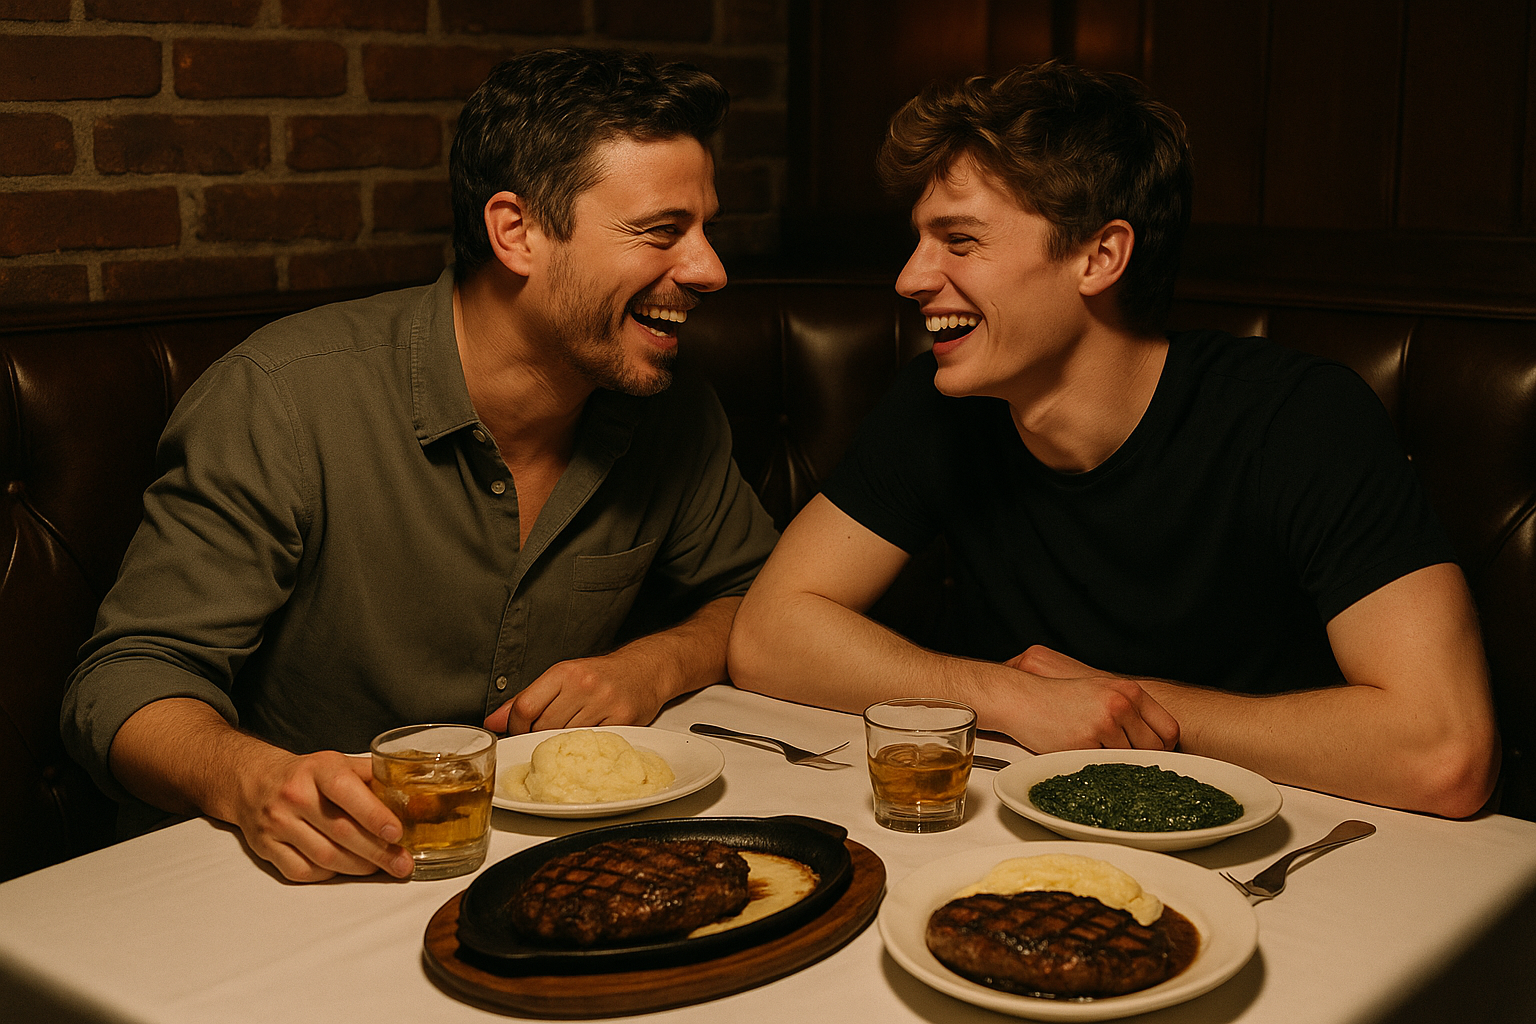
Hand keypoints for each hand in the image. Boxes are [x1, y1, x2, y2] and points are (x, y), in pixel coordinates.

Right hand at [227, 746, 413, 882]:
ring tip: (381, 867)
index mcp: (319, 769)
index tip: (397, 833)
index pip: (348, 792)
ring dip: (359, 867)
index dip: (374, 815)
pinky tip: (347, 868)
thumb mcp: (338, 763)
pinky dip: (331, 874)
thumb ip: (373, 776)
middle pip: (342, 832)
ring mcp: (277, 823)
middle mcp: (295, 795)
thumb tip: (414, 793)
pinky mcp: (267, 848)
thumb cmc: (307, 775)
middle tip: (402, 864)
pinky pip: (305, 871)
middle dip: (378, 852)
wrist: (255, 781)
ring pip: (326, 856)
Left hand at [483, 653, 666, 734]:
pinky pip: (592, 743)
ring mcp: (605, 703)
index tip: (520, 731)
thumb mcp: (562, 678)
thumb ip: (527, 699)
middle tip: (546, 735)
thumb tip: (493, 721)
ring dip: (561, 744)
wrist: (645, 670)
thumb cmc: (601, 675)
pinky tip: (586, 740)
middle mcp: (584, 685)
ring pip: (566, 738)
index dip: (516, 726)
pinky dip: (584, 747)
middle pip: (544, 726)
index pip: (526, 706)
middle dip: (538, 736)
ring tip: (568, 736)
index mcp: (564, 672)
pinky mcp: (623, 720)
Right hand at [998, 645, 1179, 750]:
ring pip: (1129, 760)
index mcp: (1130, 691)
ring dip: (1113, 761)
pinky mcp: (1086, 741)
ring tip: (1091, 747)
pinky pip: (1104, 766)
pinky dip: (1094, 764)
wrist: (1022, 698)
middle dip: (1138, 756)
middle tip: (1115, 753)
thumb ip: (1129, 710)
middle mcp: (1122, 704)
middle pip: (1154, 749)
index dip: (1160, 746)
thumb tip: (1156, 742)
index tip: (1146, 751)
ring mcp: (1105, 723)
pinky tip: (1079, 750)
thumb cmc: (1059, 698)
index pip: (1169, 730)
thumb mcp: (1101, 691)